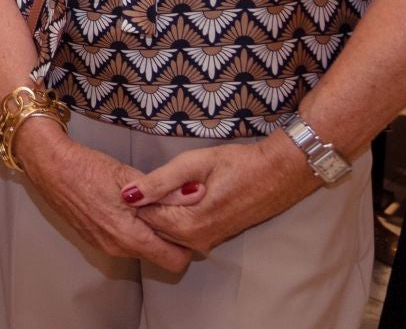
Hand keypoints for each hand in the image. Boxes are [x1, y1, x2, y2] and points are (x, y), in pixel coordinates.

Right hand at [16, 119, 195, 272]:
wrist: (49, 166)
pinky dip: (131, 231)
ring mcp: (103, 245)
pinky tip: (126, 208)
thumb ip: (166, 191)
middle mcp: (117, 247)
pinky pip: (123, 243)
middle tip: (170, 213)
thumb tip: (197, 194)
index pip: (174, 261)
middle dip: (169, 240)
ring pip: (140, 249)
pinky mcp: (93, 238)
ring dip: (149, 234)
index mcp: (129, 235)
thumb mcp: (129, 176)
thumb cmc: (87, 168)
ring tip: (148, 207)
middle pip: (158, 257)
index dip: (186, 244)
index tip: (186, 223)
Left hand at [128, 133, 316, 253]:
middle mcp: (196, 241)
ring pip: (167, 228)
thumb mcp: (194, 163)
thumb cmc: (237, 164)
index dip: (137, 196)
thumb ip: (159, 181)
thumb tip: (127, 195)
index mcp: (188, 225)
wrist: (278, 174)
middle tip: (153, 177)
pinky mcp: (214, 236)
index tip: (138, 177)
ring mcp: (206, 241)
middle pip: (154, 225)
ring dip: (162, 207)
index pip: (144, 217)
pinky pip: (182, 229)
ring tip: (168, 181)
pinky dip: (175, 212)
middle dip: (148, 203)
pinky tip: (182, 191)